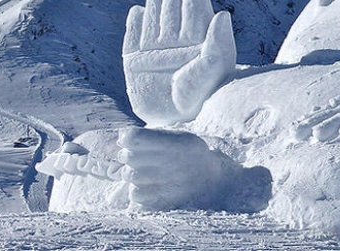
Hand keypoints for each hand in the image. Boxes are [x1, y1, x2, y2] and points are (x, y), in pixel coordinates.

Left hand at [117, 126, 270, 212]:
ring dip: (133, 174)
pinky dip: (138, 190)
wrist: (219, 184)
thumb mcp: (181, 139)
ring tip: (146, 172)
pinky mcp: (167, 203)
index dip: (127, 138)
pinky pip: (136, 196)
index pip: (135, 138)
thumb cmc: (193, 157)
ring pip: (131, 177)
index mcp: (181, 143)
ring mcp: (171, 185)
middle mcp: (177, 163)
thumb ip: (153, 136)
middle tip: (138, 157)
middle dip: (128, 156)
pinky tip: (149, 186)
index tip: (129, 139)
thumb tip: (121, 136)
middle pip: (130, 157)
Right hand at [122, 0, 235, 126]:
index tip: (191, 4)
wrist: (173, 119)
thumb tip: (222, 13)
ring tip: (160, 26)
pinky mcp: (134, 52)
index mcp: (201, 28)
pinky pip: (133, 22)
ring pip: (152, 1)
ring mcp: (155, 39)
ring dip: (155, 5)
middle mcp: (178, 29)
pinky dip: (135, 20)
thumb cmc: (202, 93)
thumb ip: (220, 41)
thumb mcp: (215, 68)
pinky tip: (141, 27)